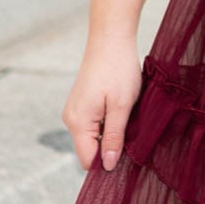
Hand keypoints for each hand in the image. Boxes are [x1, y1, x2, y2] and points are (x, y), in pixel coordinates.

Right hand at [62, 32, 143, 172]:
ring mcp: (75, 110)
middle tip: (133, 132)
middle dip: (111, 147)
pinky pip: (94, 123)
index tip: (129, 157)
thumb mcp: (121, 107)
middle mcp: (71, 118)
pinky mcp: (82, 102)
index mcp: (78, 122)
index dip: (107, 163)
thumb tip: (107, 166)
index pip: (88, 160)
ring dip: (111, 133)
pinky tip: (121, 109)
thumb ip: (113, 138)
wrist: (110, 37)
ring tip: (128, 116)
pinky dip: (108, 122)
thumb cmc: (118, 69)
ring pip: (93, 136)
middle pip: (90, 149)